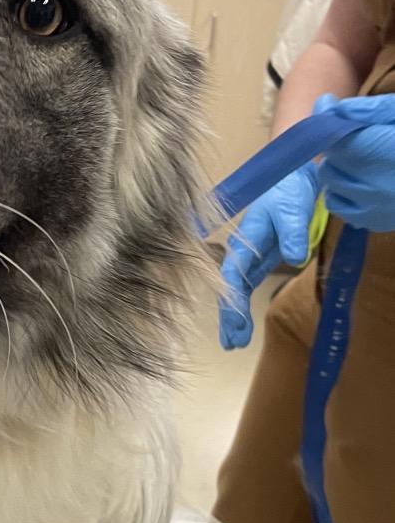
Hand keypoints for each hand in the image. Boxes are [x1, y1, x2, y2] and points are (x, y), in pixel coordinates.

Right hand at [218, 162, 319, 349]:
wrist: (292, 179)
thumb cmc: (289, 192)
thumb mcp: (292, 210)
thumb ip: (292, 233)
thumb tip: (294, 257)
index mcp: (245, 240)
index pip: (234, 273)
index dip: (233, 297)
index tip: (235, 319)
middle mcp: (242, 252)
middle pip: (229, 288)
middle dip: (229, 315)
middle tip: (231, 342)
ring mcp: (250, 257)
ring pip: (235, 291)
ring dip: (232, 316)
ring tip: (232, 343)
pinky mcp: (260, 260)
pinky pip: (246, 287)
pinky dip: (241, 307)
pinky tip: (240, 325)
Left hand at [316, 92, 394, 231]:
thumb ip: (370, 109)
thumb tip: (326, 106)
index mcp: (387, 154)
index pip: (335, 141)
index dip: (332, 124)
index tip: (336, 110)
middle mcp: (378, 186)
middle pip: (331, 164)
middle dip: (340, 148)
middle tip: (363, 138)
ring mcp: (377, 208)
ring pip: (331, 186)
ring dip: (340, 171)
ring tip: (367, 160)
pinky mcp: (378, 223)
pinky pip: (339, 207)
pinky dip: (344, 193)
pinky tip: (365, 181)